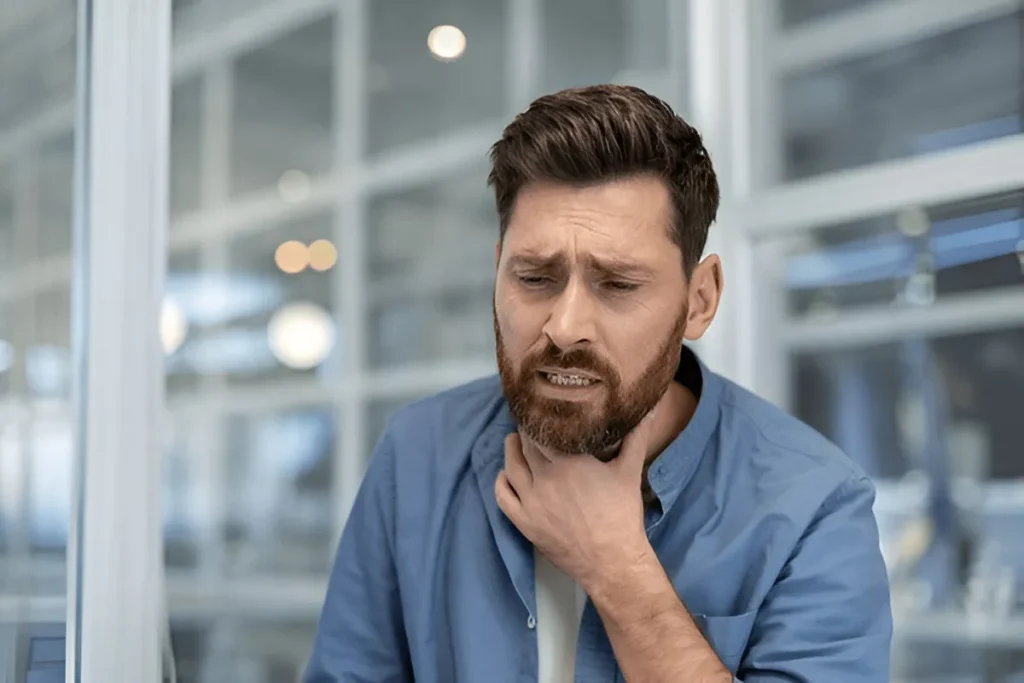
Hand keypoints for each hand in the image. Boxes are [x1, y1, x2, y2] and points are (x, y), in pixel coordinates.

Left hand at [494, 414, 655, 590]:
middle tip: (530, 422)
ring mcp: (531, 501)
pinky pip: (502, 496)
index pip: (544, 429)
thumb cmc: (622, 514)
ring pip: (511, 466)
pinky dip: (501, 481)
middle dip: (526, 431)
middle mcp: (545, 478)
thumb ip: (636, 437)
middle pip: (526, 445)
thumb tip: (648, 410)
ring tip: (515, 440)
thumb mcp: (630, 470)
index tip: (542, 408)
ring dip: (511, 450)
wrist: (612, 561)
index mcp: (569, 461)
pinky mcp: (524, 522)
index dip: (541, 416)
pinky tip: (505, 473)